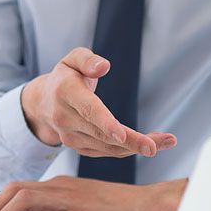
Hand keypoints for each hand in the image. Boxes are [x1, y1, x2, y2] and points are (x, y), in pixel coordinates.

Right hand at [22, 47, 175, 157]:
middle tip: (156, 145)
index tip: (122, 134)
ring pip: (107, 146)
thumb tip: (104, 66)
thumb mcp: (72, 59)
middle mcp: (65, 118)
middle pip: (101, 133)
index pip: (88, 109)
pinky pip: (107, 151)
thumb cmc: (66, 77)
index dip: (105, 122)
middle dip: (131, 140)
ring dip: (137, 146)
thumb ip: (88, 60)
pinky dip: (129, 150)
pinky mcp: (78, 148)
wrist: (43, 103)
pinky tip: (150, 143)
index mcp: (65, 93)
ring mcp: (70, 136)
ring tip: (167, 140)